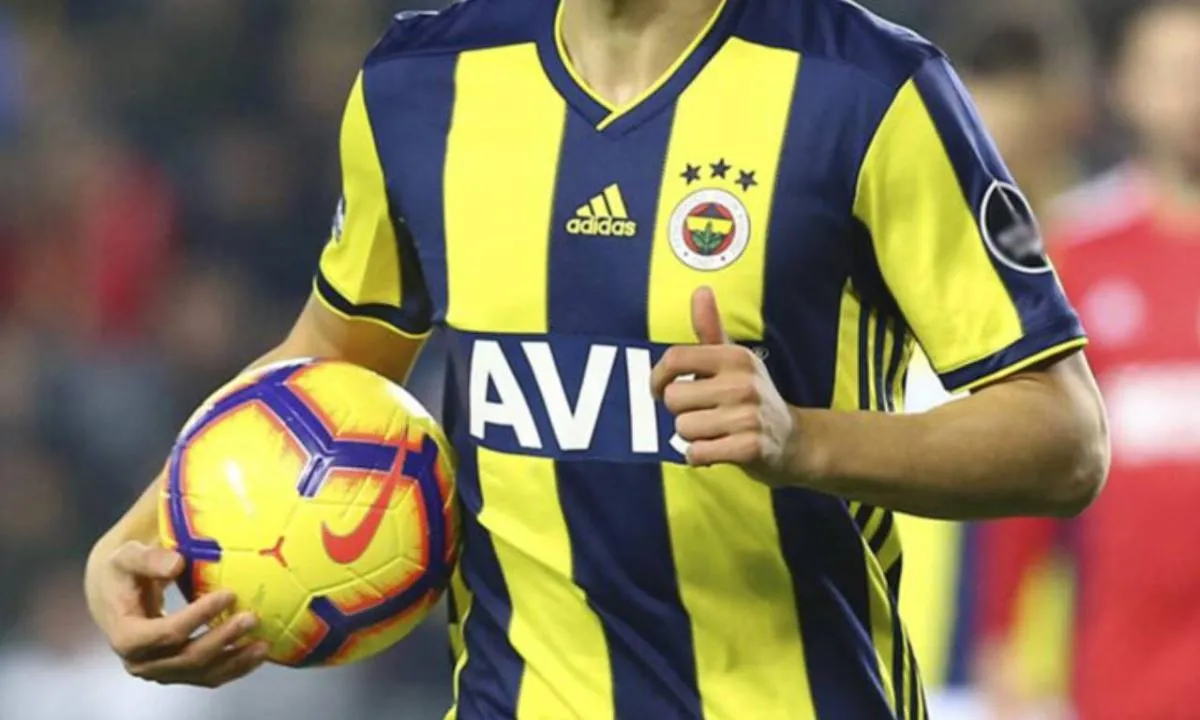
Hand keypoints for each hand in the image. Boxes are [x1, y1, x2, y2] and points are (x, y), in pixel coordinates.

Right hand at [86, 540, 267, 687]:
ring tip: (263, 644)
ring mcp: (160, 671)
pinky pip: (208, 676)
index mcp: (126, 636)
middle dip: (222, 639)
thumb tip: (177, 564)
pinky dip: (235, 667)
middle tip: (251, 618)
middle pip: (187, 657)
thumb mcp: (126, 557)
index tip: (227, 594)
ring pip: (201, 674)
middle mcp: (141, 661)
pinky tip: (258, 654)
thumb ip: (148, 559)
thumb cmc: (122, 572)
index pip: (166, 633)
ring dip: (235, 661)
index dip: (198, 617)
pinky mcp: (176, 672)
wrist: (114, 594)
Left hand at [651, 287, 797, 483]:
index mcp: (735, 357)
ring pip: (683, 429)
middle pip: (673, 399)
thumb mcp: (734, 360)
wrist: (793, 441)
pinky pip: (697, 453)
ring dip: (692, 436)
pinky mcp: (750, 448)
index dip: (657, 378)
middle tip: (704, 414)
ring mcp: (748, 416)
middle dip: (680, 412)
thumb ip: (711, 329)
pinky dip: (699, 457)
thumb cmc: (752, 396)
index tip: (659, 390)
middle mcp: (743, 383)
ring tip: (715, 432)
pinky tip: (718, 450)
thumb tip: (700, 290)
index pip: (675, 359)